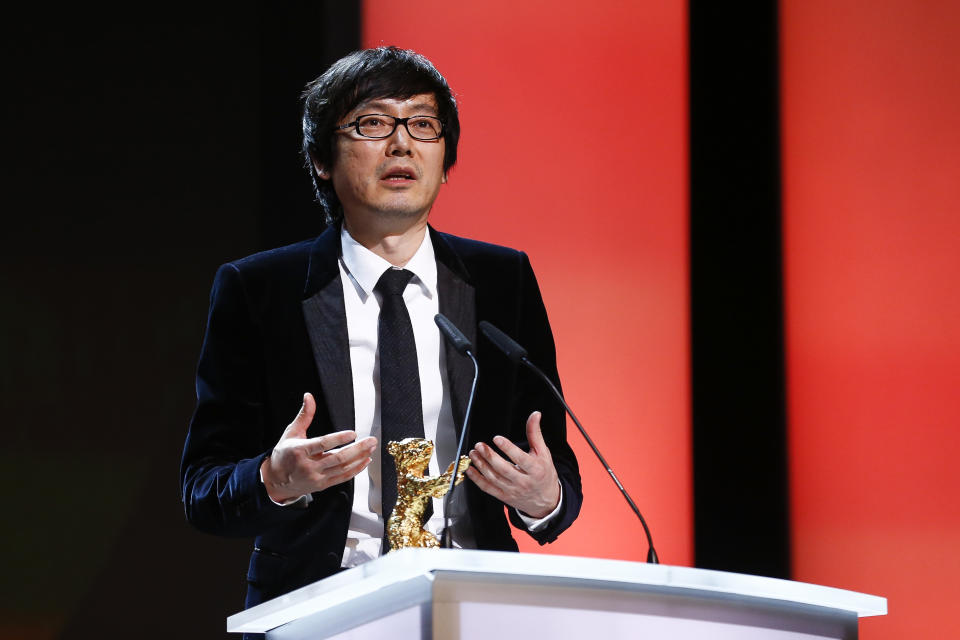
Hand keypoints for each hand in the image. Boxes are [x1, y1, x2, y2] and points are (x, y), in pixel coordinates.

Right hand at [260, 393, 375, 501]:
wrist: (275, 481)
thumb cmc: (284, 454)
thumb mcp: (291, 432)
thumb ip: (304, 415)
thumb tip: (309, 396)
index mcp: (299, 451)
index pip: (323, 444)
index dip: (339, 439)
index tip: (353, 433)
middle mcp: (309, 466)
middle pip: (338, 458)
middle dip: (358, 449)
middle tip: (371, 440)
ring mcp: (316, 477)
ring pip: (342, 468)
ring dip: (360, 458)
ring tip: (371, 448)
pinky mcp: (322, 485)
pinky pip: (342, 478)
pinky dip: (356, 470)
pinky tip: (365, 461)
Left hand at [466, 411, 559, 518]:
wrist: (546, 500)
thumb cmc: (544, 473)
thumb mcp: (543, 453)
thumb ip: (535, 433)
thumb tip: (535, 415)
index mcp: (535, 470)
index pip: (520, 459)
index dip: (508, 448)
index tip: (497, 439)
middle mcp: (524, 482)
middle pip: (504, 469)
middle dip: (489, 456)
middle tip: (480, 445)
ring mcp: (513, 490)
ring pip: (494, 478)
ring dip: (481, 465)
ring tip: (474, 453)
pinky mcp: (504, 496)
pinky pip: (488, 488)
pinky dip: (477, 479)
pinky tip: (470, 469)